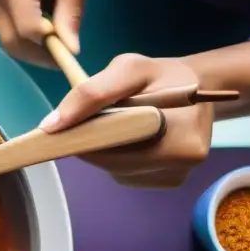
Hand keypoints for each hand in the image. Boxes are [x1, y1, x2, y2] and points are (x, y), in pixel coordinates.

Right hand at [0, 0, 93, 66]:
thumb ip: (70, 16)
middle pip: (14, 42)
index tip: (72, 54)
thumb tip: (70, 51)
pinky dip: (26, 38)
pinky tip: (44, 26)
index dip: (51, 49)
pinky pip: (7, 32)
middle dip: (41, 54)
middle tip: (67, 53)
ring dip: (34, 47)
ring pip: (9, 41)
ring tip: (58, 33)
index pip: (29, 32)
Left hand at [39, 54, 213, 187]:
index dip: (88, 140)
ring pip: (119, 172)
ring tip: (115, 124)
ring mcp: (178, 174)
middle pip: (117, 164)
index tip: (63, 131)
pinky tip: (128, 139)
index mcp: (184, 132)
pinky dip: (118, 159)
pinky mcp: (168, 181)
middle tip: (85, 122)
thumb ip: (91, 93)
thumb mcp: (128, 69)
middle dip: (95, 144)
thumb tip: (52, 125)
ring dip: (106, 151)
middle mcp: (186, 158)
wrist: (197, 87)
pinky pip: (128, 176)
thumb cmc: (162, 76)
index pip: (121, 146)